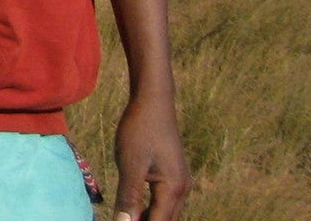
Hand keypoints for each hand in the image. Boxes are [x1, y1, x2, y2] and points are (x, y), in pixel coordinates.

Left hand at [112, 92, 189, 220]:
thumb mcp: (131, 164)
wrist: (153, 101)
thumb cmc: (140, 129)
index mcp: (173, 189)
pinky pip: (163, 200)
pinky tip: (136, 207)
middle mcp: (182, 189)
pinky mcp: (172, 174)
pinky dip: (151, 208)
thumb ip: (129, 196)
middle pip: (165, 220)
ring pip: (165, 211)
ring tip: (128, 218)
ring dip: (148, 218)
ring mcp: (179, 181)